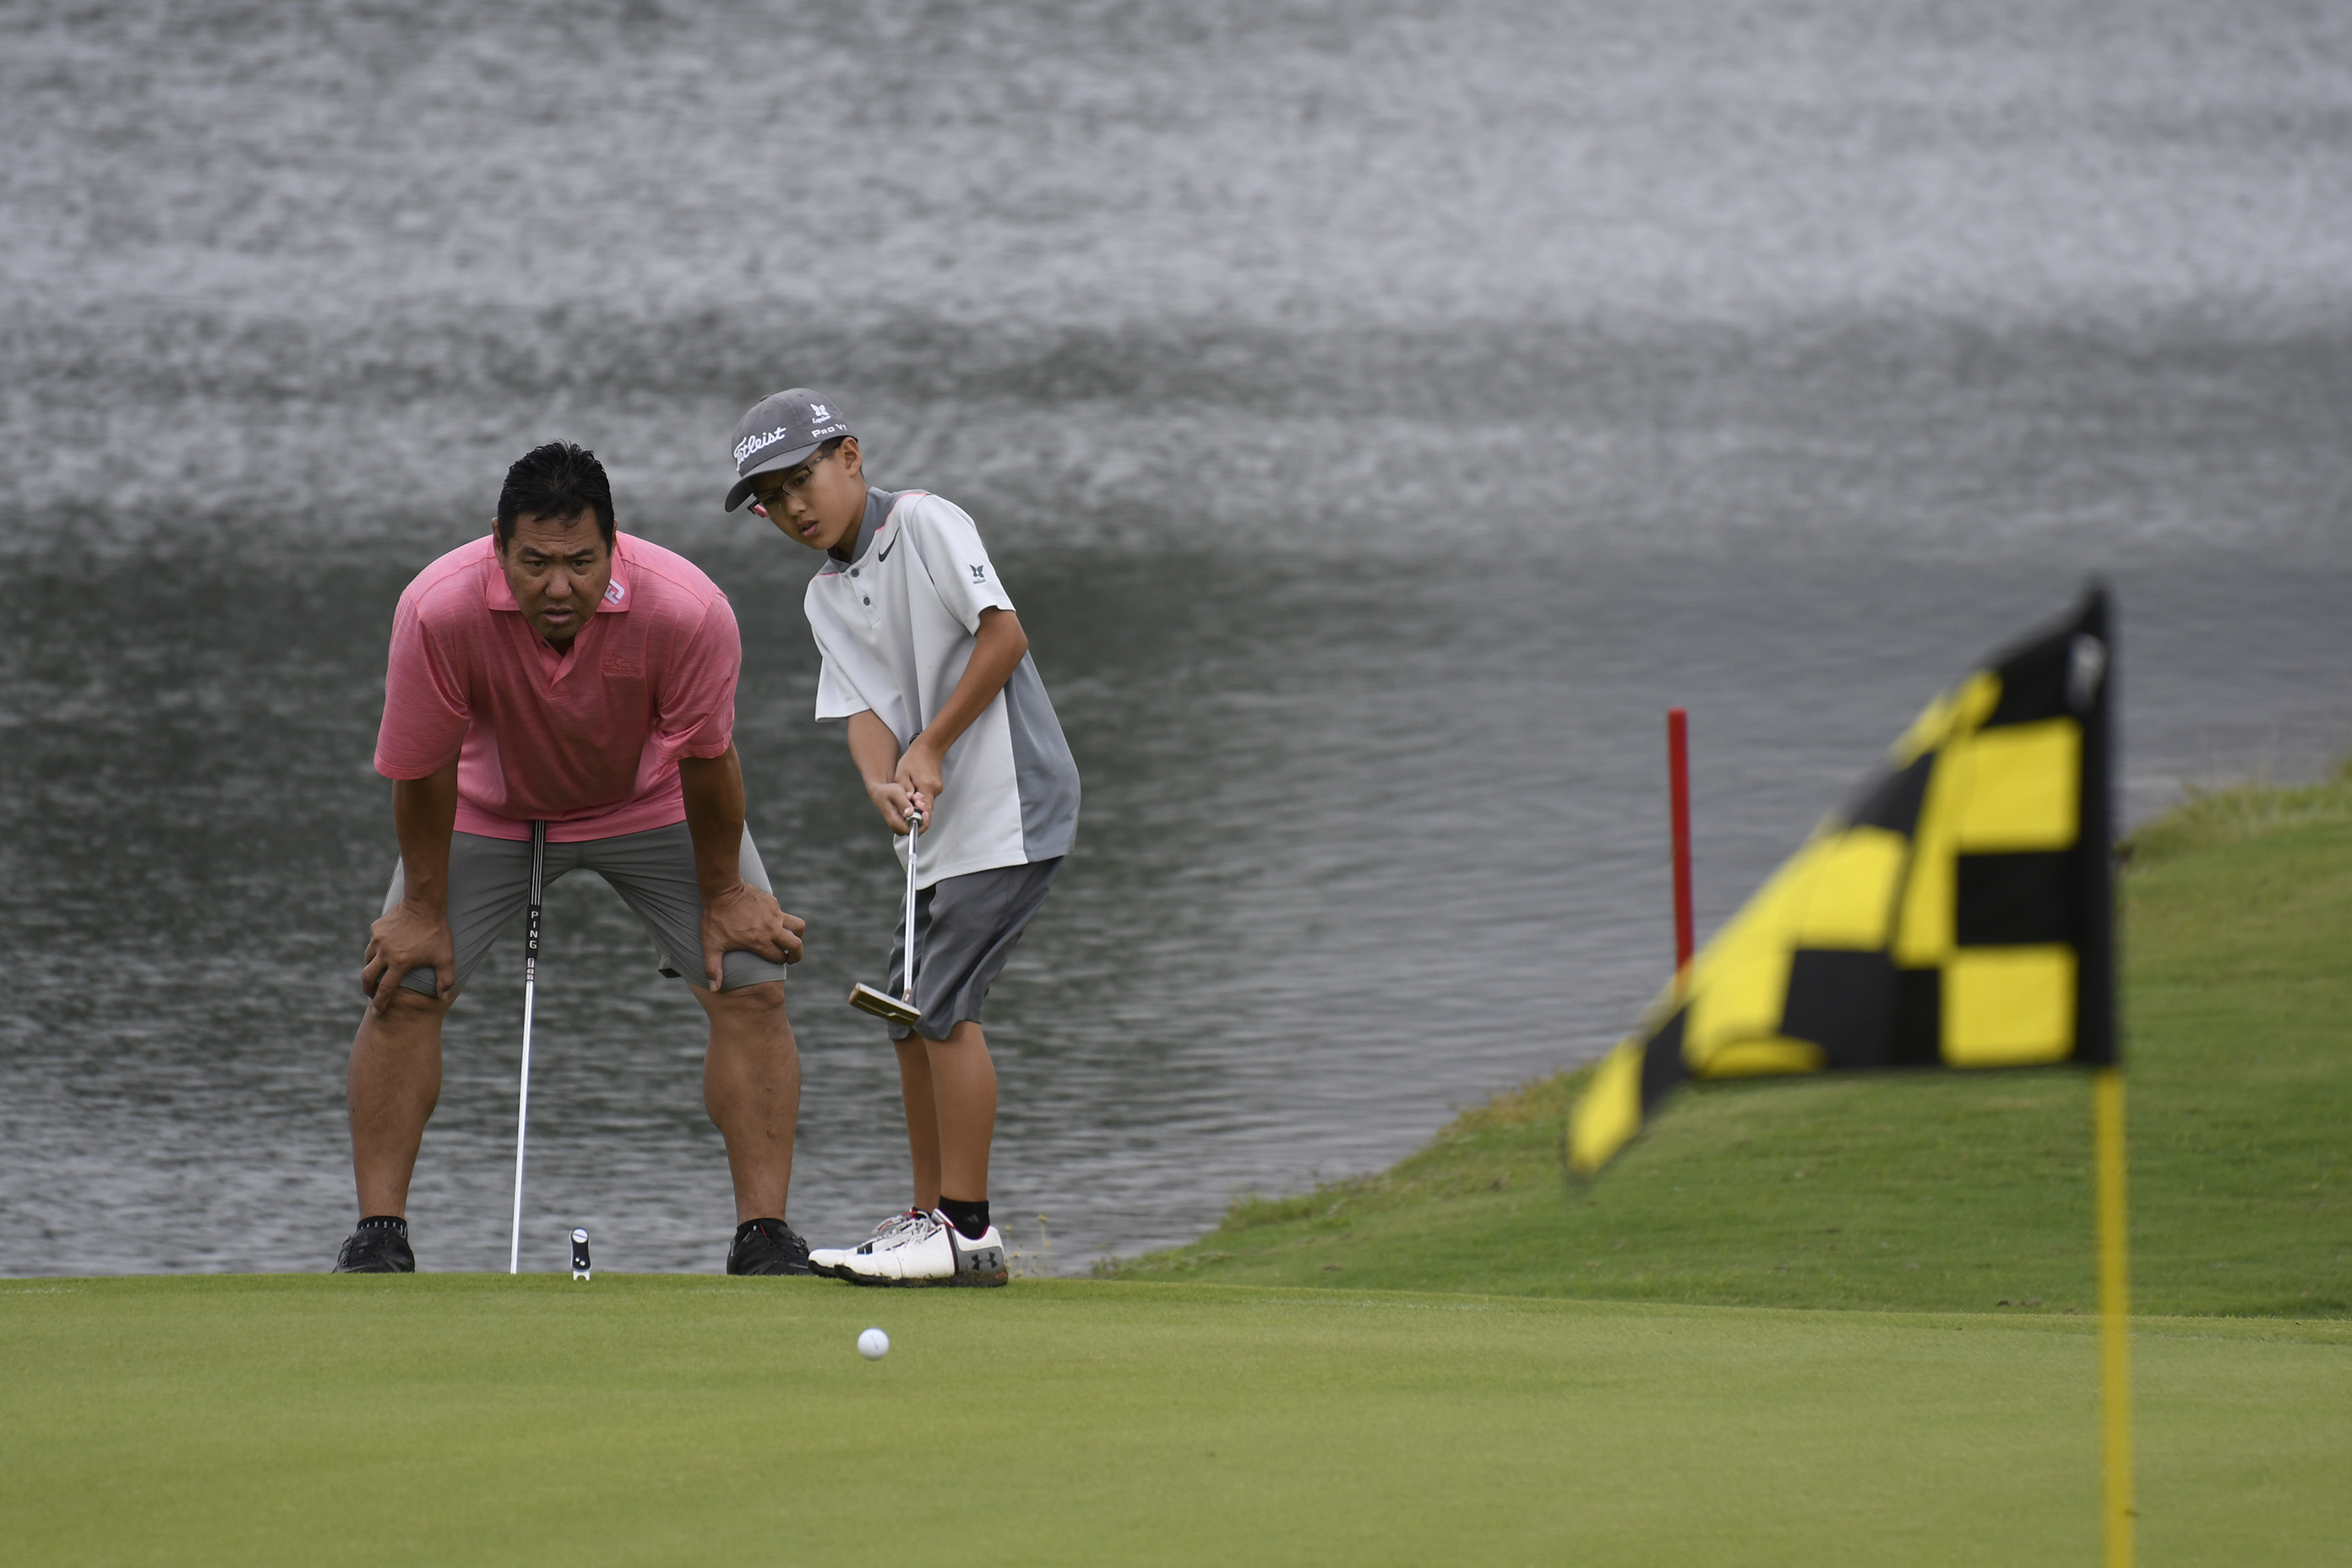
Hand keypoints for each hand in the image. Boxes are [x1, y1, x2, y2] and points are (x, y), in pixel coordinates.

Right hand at [362, 900, 454, 1014]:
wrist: (424, 904)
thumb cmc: (437, 932)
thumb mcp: (446, 957)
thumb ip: (446, 979)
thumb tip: (443, 996)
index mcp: (400, 963)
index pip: (385, 990)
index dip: (380, 1003)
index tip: (376, 1012)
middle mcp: (385, 953)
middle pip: (367, 977)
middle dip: (367, 989)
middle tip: (370, 995)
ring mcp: (378, 939)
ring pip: (367, 958)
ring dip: (370, 968)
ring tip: (377, 972)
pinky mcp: (376, 928)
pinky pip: (373, 942)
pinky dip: (376, 948)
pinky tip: (384, 949)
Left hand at [700, 881, 804, 990]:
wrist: (722, 890)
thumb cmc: (716, 919)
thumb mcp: (712, 945)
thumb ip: (713, 968)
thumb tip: (714, 989)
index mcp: (759, 942)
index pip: (779, 958)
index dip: (779, 962)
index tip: (777, 961)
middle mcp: (771, 929)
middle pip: (796, 945)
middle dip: (797, 954)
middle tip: (792, 957)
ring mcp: (775, 914)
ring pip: (798, 926)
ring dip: (797, 934)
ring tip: (790, 938)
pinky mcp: (773, 902)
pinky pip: (784, 913)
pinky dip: (781, 919)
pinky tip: (769, 920)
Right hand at [866, 777, 931, 834]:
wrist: (880, 790)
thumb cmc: (884, 792)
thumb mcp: (894, 793)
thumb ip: (903, 803)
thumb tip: (909, 813)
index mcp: (894, 822)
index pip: (913, 830)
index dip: (922, 822)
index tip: (924, 812)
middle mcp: (899, 825)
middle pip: (919, 825)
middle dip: (922, 811)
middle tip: (917, 800)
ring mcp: (904, 822)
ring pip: (920, 819)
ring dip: (921, 807)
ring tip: (914, 796)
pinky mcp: (907, 818)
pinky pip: (918, 815)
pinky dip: (919, 806)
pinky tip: (914, 798)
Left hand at [893, 739, 944, 831]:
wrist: (928, 748)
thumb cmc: (914, 759)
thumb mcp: (902, 774)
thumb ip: (904, 791)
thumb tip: (908, 805)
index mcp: (927, 787)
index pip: (926, 811)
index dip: (919, 820)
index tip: (911, 824)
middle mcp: (935, 790)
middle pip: (927, 810)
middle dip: (917, 814)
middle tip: (907, 815)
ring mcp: (938, 789)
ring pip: (927, 804)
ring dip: (918, 805)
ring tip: (908, 799)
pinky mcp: (937, 787)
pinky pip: (928, 798)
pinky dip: (921, 799)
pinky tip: (914, 792)